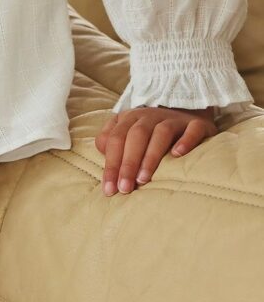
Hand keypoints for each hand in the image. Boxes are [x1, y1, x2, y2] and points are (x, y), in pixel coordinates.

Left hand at [95, 105, 217, 195]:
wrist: (187, 112)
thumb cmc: (151, 132)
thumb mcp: (128, 133)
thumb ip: (112, 142)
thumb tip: (103, 156)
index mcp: (131, 118)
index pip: (116, 138)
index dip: (111, 163)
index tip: (109, 189)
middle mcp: (151, 115)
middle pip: (136, 135)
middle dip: (128, 162)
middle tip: (124, 188)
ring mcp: (174, 119)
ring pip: (161, 132)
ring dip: (151, 155)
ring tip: (144, 179)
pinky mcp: (197, 124)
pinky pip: (192, 129)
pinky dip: (185, 141)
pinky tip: (178, 155)